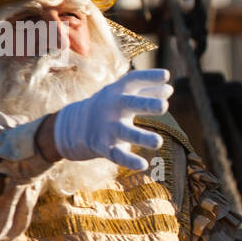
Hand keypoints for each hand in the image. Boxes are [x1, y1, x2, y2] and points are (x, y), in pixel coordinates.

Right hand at [51, 68, 172, 170]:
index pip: (133, 80)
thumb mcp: (122, 95)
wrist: (72, 126)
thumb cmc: (107, 107)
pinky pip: (117, 155)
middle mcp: (112, 107)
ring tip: (159, 142)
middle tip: (164, 106)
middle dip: (146, 104)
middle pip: (129, 104)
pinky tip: (143, 165)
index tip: (166, 75)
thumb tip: (169, 89)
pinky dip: (129, 161)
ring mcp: (107, 127)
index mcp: (118, 92)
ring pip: (125, 132)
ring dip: (142, 137)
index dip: (149, 77)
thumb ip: (146, 91)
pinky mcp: (103, 147)